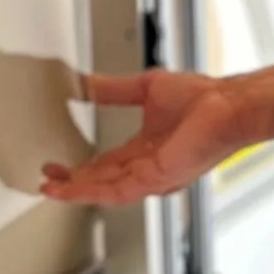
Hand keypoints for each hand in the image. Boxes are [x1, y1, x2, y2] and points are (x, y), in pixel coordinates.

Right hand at [41, 69, 264, 205]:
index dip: (80, 166)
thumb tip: (84, 82)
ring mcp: (152, 177)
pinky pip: (118, 191)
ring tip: (51, 188)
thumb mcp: (144, 87)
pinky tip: (72, 189)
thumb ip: (111, 90)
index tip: (57, 163)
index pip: (106, 164)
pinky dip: (92, 191)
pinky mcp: (156, 179)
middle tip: (46, 178)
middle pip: (101, 181)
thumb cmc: (203, 97)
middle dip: (72, 182)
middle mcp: (148, 167)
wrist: (227, 104)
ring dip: (77, 191)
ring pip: (106, 191)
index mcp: (146, 148)